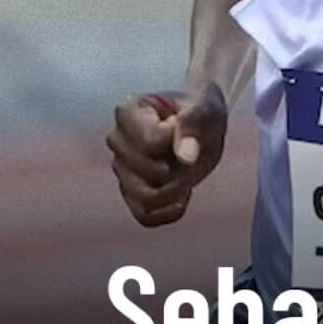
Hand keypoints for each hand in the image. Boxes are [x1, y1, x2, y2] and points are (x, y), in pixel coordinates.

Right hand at [106, 82, 226, 226]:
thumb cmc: (201, 109)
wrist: (201, 125)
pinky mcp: (129, 191)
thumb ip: (193, 124)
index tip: (186, 128)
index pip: (151, 143)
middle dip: (180, 167)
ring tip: (188, 171)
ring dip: (177, 190)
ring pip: (146, 197)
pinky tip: (183, 195)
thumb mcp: (205, 108)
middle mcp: (117, 140)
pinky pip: (145, 216)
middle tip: (193, 151)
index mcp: (127, 112)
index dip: (179, 142)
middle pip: (151, 172)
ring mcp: (121, 168)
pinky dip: (169, 211)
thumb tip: (186, 157)